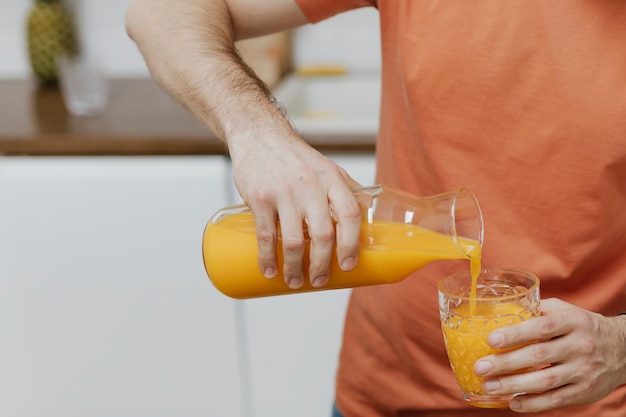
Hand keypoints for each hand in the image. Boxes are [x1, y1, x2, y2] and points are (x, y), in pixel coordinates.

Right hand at [229, 128, 361, 289]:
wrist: (259, 135)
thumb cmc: (296, 157)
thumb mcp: (327, 168)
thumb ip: (346, 191)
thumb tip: (367, 217)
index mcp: (332, 180)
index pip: (350, 214)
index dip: (352, 244)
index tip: (348, 265)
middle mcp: (311, 186)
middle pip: (323, 234)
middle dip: (322, 265)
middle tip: (319, 281)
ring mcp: (284, 192)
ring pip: (294, 241)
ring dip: (295, 268)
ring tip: (295, 281)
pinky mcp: (260, 197)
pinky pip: (266, 235)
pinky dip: (268, 258)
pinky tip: (270, 271)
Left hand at [474, 298, 625, 412]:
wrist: (623, 349)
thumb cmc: (583, 327)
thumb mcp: (567, 311)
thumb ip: (538, 310)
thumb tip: (503, 311)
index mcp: (573, 322)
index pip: (542, 327)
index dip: (515, 334)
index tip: (491, 339)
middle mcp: (580, 346)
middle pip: (539, 355)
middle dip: (506, 363)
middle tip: (481, 367)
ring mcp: (584, 371)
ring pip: (546, 381)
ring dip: (514, 386)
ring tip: (489, 386)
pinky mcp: (585, 392)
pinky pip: (556, 400)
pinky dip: (533, 404)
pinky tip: (513, 402)